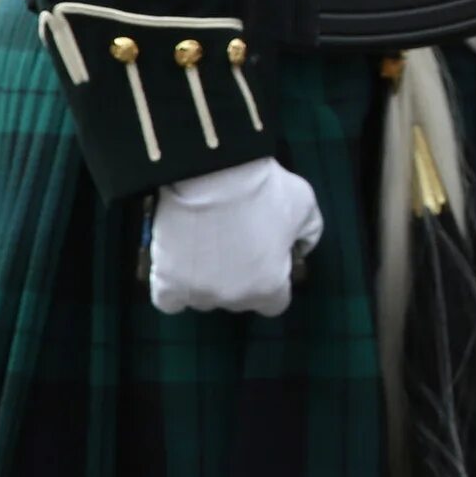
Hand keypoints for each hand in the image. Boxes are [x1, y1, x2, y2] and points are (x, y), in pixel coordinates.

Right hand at [148, 157, 324, 317]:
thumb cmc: (264, 190)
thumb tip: (300, 248)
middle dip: (240, 278)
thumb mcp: (306, 206)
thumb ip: (309, 234)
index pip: (275, 303)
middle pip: (239, 299)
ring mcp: (198, 293)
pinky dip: (173, 288)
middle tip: (235, 245)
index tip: (268, 260)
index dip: (273, 281)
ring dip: (207, 280)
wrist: (213, 173)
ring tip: (205, 247)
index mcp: (269, 286)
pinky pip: (168, 301)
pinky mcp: (166, 283)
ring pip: (204, 297)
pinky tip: (179, 268)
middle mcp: (233, 297)